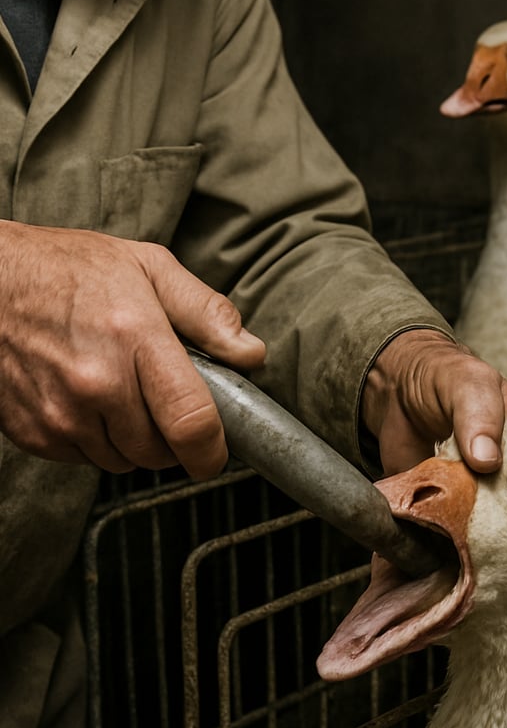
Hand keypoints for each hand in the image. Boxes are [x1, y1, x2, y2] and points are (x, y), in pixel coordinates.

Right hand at [0, 221, 265, 477]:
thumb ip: (206, 312)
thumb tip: (250, 353)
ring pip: (123, 461)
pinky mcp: (35, 434)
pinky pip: (85, 459)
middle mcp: (96, 383)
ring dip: (132, 439)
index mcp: (134, 337)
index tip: (217, 452)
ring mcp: (61, 414)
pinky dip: (94, 440)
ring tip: (117, 389)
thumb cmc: (66, 268)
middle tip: (159, 397)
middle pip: (160, 452)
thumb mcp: (146, 266)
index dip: (213, 450)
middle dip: (171, 436)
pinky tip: (84, 398)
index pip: (190, 421)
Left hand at [361, 329, 506, 594]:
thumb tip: (488, 459)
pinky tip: (451, 602)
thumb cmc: (444, 377)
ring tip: (505, 615)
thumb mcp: (468, 382)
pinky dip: (451, 577)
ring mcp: (476, 509)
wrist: (391, 385)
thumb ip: (479, 412)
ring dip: (502, 582)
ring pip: (498, 554)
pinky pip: (450, 555)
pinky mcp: (440, 520)